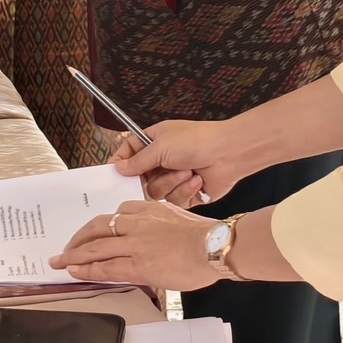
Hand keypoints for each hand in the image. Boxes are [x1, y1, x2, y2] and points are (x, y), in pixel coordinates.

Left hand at [50, 200, 218, 289]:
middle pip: (97, 227)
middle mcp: (136, 223)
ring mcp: (134, 244)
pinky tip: (76, 272)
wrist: (213, 246)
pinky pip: (105, 268)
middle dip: (78, 238)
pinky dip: (87, 270)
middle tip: (66, 247)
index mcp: (147, 209)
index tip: (93, 232)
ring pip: (95, 248)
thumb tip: (152, 236)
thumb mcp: (177, 216)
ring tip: (60, 261)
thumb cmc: (204, 236)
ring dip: (74, 255)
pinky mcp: (137, 265)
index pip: (116, 214)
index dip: (100, 225)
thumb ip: (159, 222)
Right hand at [113, 118, 250, 206]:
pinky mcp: (185, 195)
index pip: (129, 153)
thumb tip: (119, 168)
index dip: (120, 164)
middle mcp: (161, 161)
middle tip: (159, 174)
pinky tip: (196, 180)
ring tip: (187, 171)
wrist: (229, 154)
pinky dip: (184, 191)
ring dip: (171, 183)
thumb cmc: (197, 140)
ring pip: (156, 193)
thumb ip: (138, 160)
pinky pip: (172, 202)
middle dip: (151, 177)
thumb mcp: (161, 145)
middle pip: (140, 179)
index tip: (113, 175)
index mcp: (154, 141)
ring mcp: (173, 178)